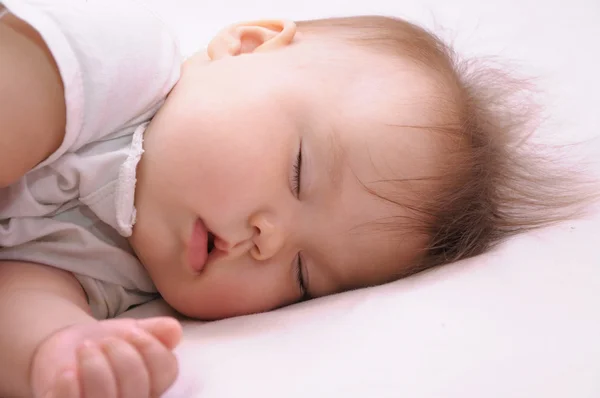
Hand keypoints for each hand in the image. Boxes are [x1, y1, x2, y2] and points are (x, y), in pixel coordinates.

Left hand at [30, 317, 181, 397]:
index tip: (132, 331)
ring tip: (85, 348)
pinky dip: (70, 387)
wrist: (65, 352)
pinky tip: (67, 371)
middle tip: (105, 341)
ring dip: (94, 366)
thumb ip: (156, 330)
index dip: (151, 349)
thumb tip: (174, 330)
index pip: (166, 372)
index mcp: (153, 385)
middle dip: (122, 356)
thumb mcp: (131, 330)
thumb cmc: (104, 344)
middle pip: (138, 387)